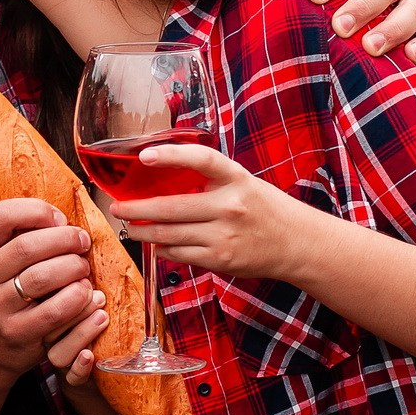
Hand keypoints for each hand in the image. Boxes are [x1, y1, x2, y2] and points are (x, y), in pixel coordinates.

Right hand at [0, 199, 103, 388]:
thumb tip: (59, 217)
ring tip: (83, 267)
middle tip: (81, 241)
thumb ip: (16, 237)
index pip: (0, 216)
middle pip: (27, 245)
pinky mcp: (16, 332)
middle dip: (64, 238)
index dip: (35, 211)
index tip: (58, 218)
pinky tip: (84, 292)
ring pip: (43, 276)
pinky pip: (56, 309)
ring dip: (73, 267)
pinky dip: (77, 297)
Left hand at [110, 143, 316, 282]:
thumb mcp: (244, 183)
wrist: (298, 244)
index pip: (201, 159)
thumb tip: (165, 175)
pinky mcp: (220, 259)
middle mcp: (229, 206)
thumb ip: (211, 180)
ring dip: (143, 231)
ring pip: (169, 234)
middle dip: (136, 209)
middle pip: (171, 207)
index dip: (171, 155)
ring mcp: (224, 235)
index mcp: (236, 179)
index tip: (144, 156)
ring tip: (129, 227)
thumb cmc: (266, 209)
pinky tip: (155, 244)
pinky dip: (163, 249)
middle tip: (117, 207)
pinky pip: (180, 254)